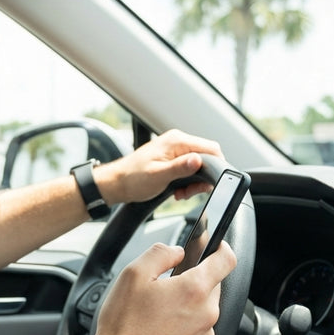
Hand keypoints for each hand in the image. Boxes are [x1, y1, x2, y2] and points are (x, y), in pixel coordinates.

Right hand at [81, 241, 236, 334]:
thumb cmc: (124, 327)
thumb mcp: (133, 274)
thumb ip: (161, 253)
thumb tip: (177, 251)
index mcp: (195, 290)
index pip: (226, 260)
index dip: (220, 247)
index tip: (214, 246)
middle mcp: (206, 313)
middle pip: (213, 284)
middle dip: (194, 279)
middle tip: (167, 284)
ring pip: (204, 308)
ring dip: (188, 303)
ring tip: (158, 310)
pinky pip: (197, 329)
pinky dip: (184, 323)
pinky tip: (160, 327)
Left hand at [95, 129, 223, 204]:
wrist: (117, 183)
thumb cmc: (133, 178)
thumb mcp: (159, 176)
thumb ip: (180, 168)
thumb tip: (198, 161)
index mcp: (177, 141)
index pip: (211, 148)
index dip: (215, 166)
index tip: (209, 184)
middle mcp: (178, 142)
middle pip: (207, 157)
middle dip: (202, 178)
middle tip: (191, 192)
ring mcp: (175, 149)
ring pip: (199, 165)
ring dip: (194, 182)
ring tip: (182, 193)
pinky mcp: (172, 158)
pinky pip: (189, 168)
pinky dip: (187, 181)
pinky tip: (178, 190)